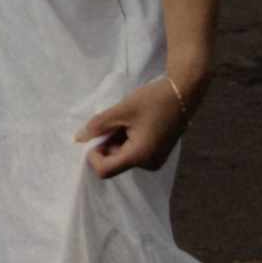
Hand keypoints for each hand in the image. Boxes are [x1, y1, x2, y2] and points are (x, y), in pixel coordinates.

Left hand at [76, 74, 195, 179]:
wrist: (183, 92)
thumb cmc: (153, 99)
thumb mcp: (121, 110)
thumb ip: (98, 125)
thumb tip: (78, 139)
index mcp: (140, 156)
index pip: (105, 170)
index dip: (94, 155)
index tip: (98, 134)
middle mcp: (149, 164)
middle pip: (114, 162)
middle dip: (109, 142)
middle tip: (119, 121)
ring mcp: (155, 161)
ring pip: (123, 157)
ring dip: (118, 140)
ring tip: (130, 120)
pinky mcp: (158, 155)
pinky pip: (133, 153)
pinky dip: (128, 140)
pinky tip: (137, 124)